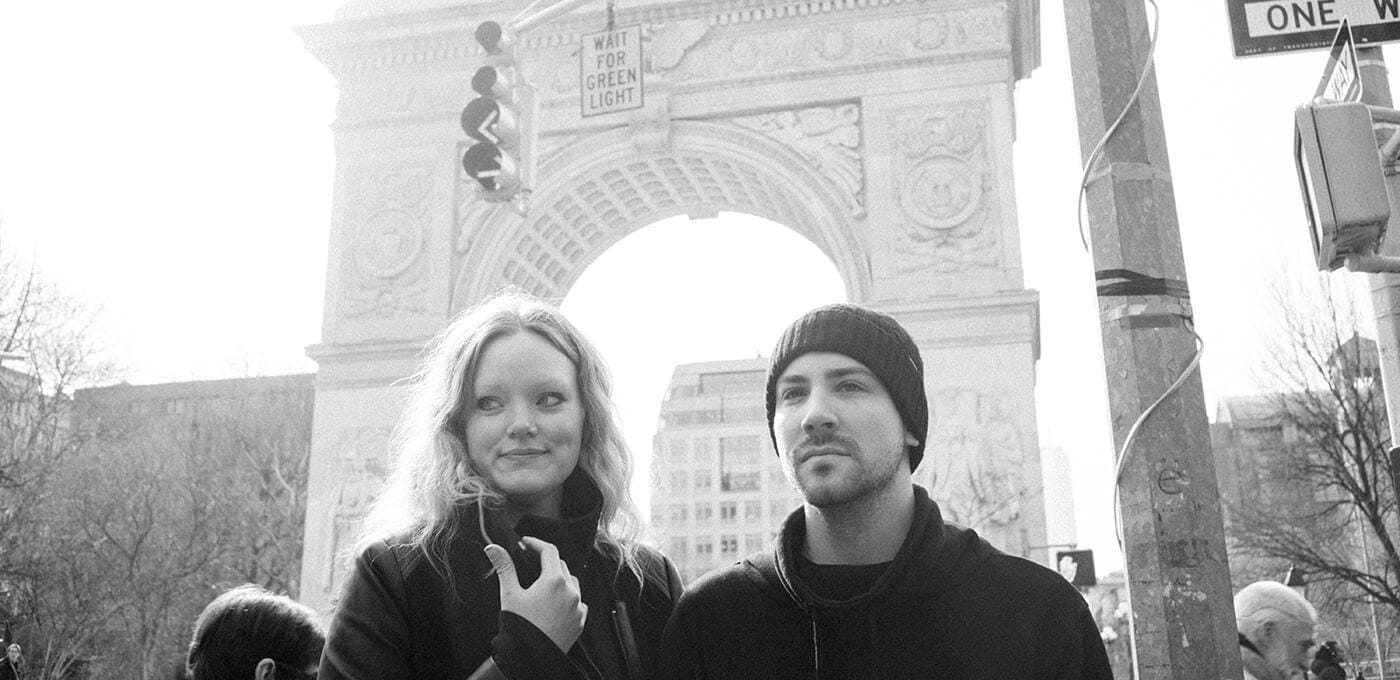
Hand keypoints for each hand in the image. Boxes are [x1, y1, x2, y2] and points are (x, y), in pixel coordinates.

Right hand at [484, 536, 586, 651]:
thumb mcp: (510, 594)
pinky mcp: (580, 621)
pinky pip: (578, 602)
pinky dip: (568, 598)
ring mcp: (578, 607)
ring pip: (572, 583)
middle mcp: (570, 591)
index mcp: (554, 581)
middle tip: (530, 562)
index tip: (525, 543)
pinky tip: (555, 603)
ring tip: (542, 584)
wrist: (530, 658)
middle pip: (560, 565)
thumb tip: (494, 548)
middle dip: (545, 561)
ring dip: (559, 579)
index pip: (549, 551)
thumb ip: (504, 567)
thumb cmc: (519, 627)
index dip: (536, 543)